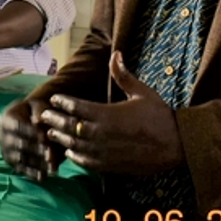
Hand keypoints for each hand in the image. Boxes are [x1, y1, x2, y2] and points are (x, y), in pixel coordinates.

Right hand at [0, 97, 63, 181]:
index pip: (18, 127)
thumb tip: (38, 122)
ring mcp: (5, 150)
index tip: (46, 139)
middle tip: (51, 157)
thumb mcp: (37, 105)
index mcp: (6, 119)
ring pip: (20, 159)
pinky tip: (43, 177)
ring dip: (36, 164)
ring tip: (52, 168)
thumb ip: (39, 111)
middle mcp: (1, 135)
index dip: (32, 134)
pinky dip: (32, 174)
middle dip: (36, 151)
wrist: (27, 118)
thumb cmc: (35, 111)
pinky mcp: (10, 162)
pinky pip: (20, 169)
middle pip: (18, 144)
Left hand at [40, 51, 183, 174]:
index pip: (76, 107)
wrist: (177, 144)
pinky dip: (75, 157)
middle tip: (44, 116)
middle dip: (55, 120)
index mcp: (107, 114)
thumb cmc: (159, 116)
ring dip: (61, 139)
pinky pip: (86, 162)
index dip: (63, 102)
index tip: (54, 99)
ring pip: (74, 145)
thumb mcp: (141, 92)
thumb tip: (115, 54)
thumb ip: (123, 75)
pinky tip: (70, 152)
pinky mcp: (111, 166)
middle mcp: (101, 134)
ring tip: (51, 133)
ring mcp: (104, 152)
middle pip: (70, 127)